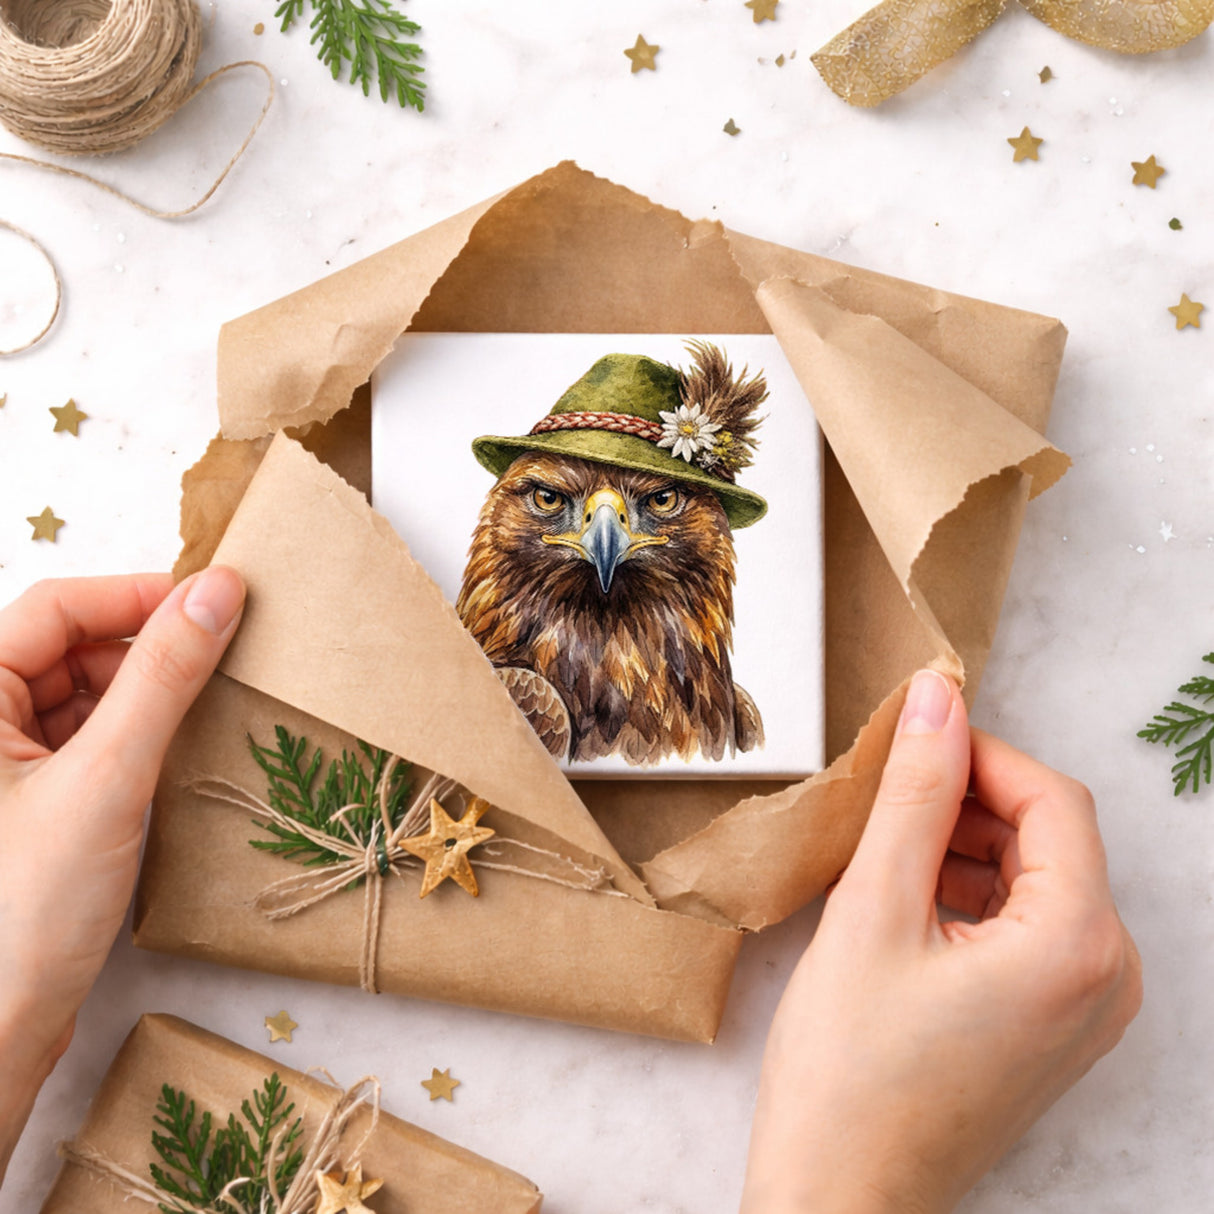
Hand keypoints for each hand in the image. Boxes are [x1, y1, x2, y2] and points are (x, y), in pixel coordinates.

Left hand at [0, 569, 244, 1181]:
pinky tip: (182, 749)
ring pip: (86, 694)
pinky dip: (139, 734)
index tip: (216, 599)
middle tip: (226, 650)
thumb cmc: (23, 910)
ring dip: (148, 691)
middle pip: (71, 647)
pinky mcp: (35, 803)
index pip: (55, 608)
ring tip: (212, 701)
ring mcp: (6, 767)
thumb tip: (218, 591)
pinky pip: (92, 740)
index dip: (135, 595)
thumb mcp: (107, 777)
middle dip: (148, 644)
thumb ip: (163, 677)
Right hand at [741, 669, 1142, 1213]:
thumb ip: (913, 794)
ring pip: (1035, 880)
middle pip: (1049, 838)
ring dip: (963, 849)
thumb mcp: (873, 910)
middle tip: (881, 802)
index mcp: (1078, 945)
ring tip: (881, 857)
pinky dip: (970, 898)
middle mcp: (1108, 979)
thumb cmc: (849, 1072)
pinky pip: (1028, 929)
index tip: (909, 740)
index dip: (979, 754)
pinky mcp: (1055, 1028)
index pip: (1052, 799)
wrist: (840, 1198)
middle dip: (967, 804)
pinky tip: (902, 906)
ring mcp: (1087, 1010)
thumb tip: (937, 699)